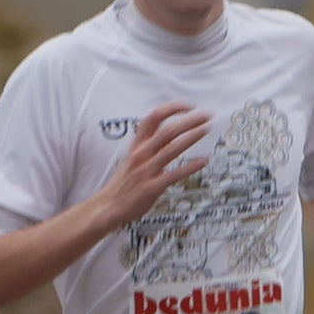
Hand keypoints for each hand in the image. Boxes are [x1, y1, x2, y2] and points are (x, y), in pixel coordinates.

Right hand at [94, 102, 213, 229]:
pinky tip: (204, 161)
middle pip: (167, 130)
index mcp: (137, 145)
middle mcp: (141, 154)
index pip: (154, 118)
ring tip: (206, 129)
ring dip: (192, 137)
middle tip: (206, 116)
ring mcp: (146, 170)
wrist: (107, 207)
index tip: (189, 106)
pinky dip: (191, 167)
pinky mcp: (152, 187)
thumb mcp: (134, 158)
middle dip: (189, 120)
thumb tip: (173, 136)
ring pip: (172, 148)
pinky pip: (174, 174)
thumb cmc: (124, 183)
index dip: (172, 109)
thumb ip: (152, 147)